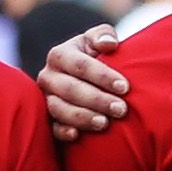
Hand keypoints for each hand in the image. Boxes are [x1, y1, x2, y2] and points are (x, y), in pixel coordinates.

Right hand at [39, 23, 131, 137]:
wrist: (90, 80)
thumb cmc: (98, 57)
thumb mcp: (99, 42)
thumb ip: (103, 35)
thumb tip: (109, 44)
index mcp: (60, 55)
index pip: (80, 65)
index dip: (102, 76)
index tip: (125, 87)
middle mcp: (48, 76)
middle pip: (70, 89)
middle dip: (97, 100)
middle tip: (122, 110)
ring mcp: (46, 98)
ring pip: (59, 108)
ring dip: (82, 117)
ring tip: (104, 123)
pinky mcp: (47, 118)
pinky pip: (50, 127)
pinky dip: (62, 131)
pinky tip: (76, 135)